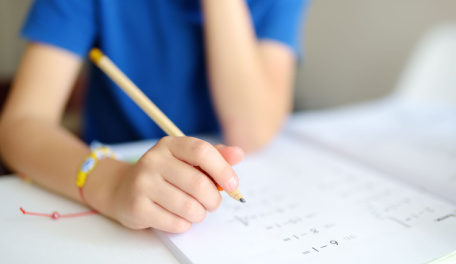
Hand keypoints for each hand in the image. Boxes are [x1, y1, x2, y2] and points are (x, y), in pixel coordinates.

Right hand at [107, 136, 243, 231]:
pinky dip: (185, 224)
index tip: (233, 185)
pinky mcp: (137, 206)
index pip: (202, 151)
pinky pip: (175, 223)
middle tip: (213, 203)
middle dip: (214, 199)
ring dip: (200, 214)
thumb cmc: (165, 174)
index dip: (222, 169)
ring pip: (189, 207)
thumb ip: (214, 156)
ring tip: (195, 210)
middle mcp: (154, 160)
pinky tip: (178, 217)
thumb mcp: (187, 159)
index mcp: (170, 145)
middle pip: (199, 183)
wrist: (123, 189)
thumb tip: (238, 154)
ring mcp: (143, 183)